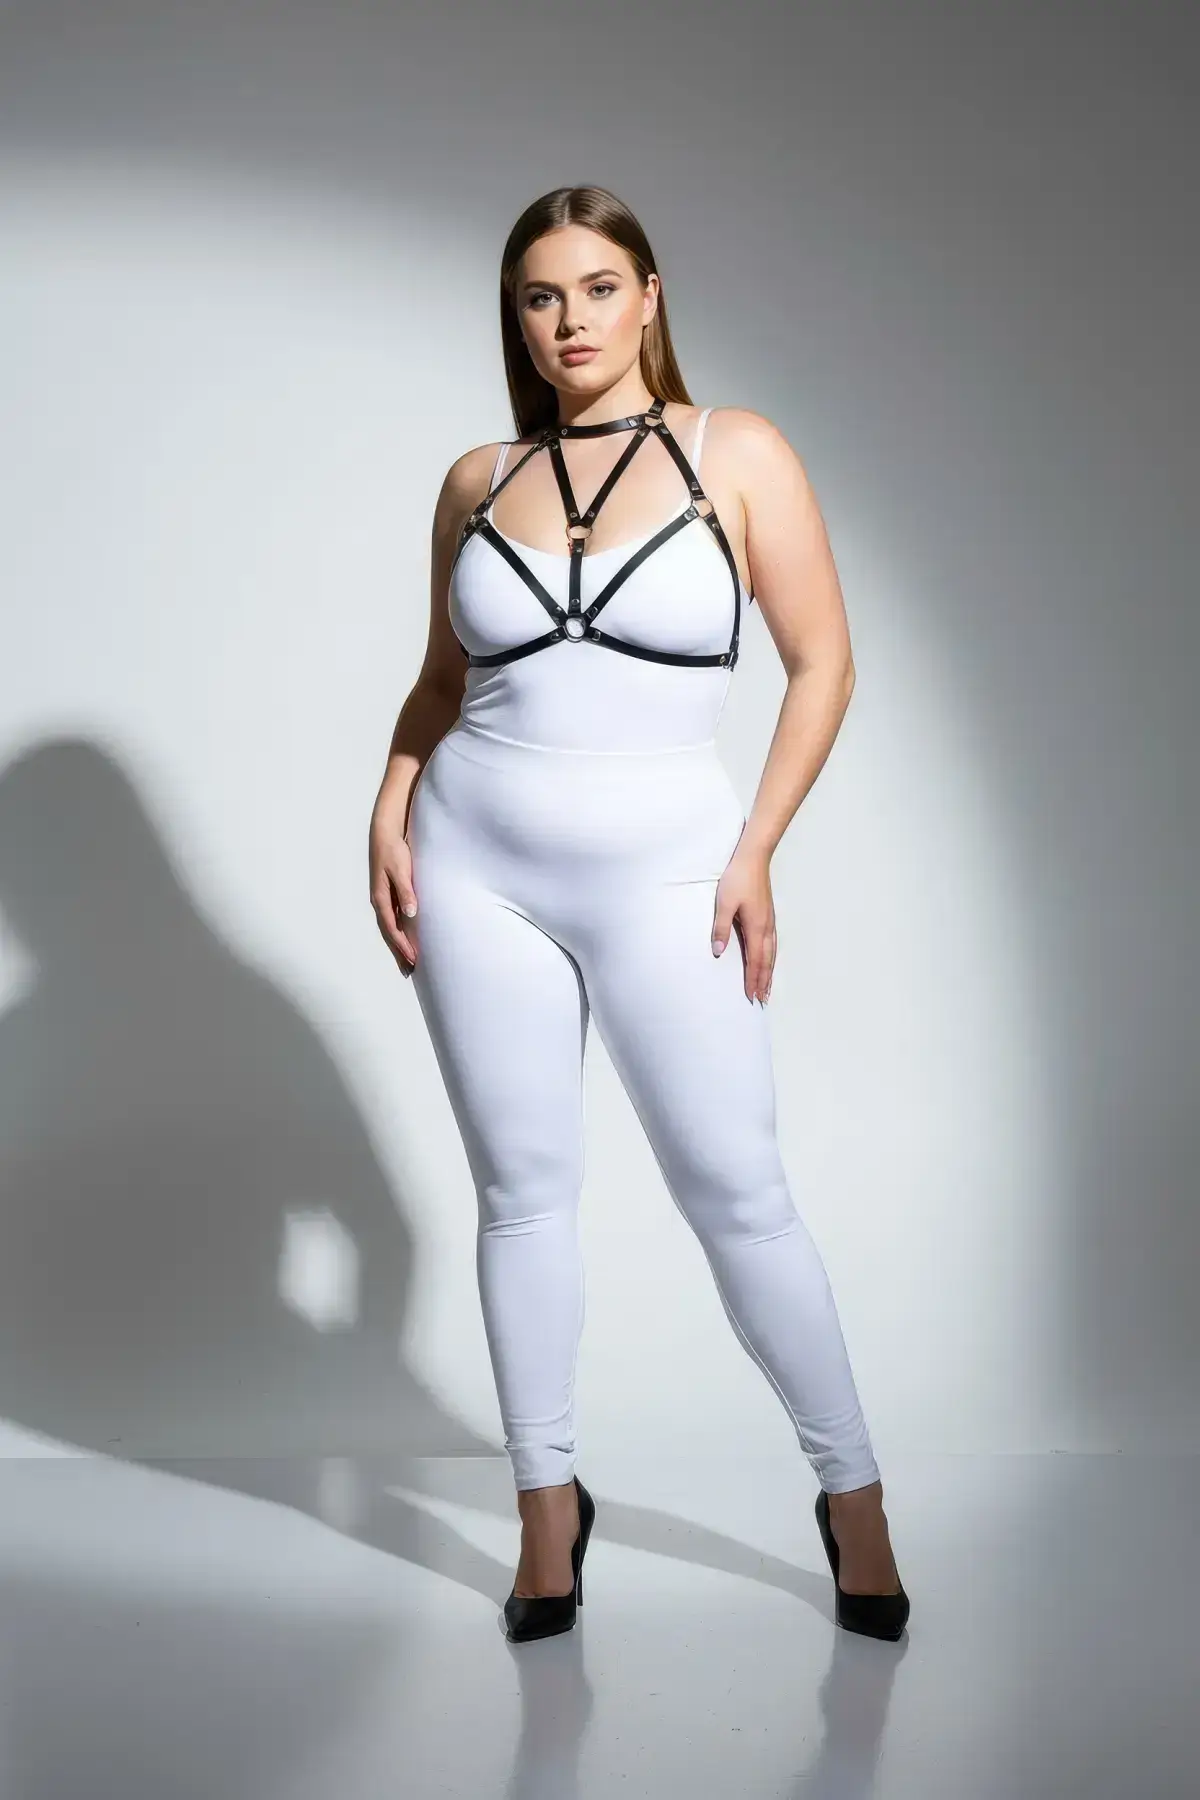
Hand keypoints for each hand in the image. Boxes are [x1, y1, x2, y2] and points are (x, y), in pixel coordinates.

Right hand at [369, 805, 418, 977]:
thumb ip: (406, 891)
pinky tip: (405, 937)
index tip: (414, 960)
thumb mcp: (401, 869)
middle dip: (398, 952)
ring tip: (407, 962)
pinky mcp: (388, 893)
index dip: (402, 946)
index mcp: (381, 898)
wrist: (385, 832)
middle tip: (409, 971)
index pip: (392, 929)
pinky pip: (392, 919)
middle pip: (388, 933)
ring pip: (389, 928)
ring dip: (397, 945)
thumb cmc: (393, 850)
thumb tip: (411, 913)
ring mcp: (382, 898)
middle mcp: (379, 901)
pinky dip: (398, 932)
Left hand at [711, 846, 774, 1002]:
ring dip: (769, 972)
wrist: (753, 858)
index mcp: (756, 928)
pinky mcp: (768, 915)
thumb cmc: (737, 879)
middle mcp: (766, 928)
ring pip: (772, 953)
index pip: (755, 961)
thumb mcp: (724, 904)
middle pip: (767, 961)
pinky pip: (773, 944)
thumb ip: (720, 929)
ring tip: (767, 987)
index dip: (753, 980)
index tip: (751, 997)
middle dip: (764, 982)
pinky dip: (772, 958)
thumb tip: (718, 952)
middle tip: (762, 1000)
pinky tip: (769, 959)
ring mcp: (770, 921)